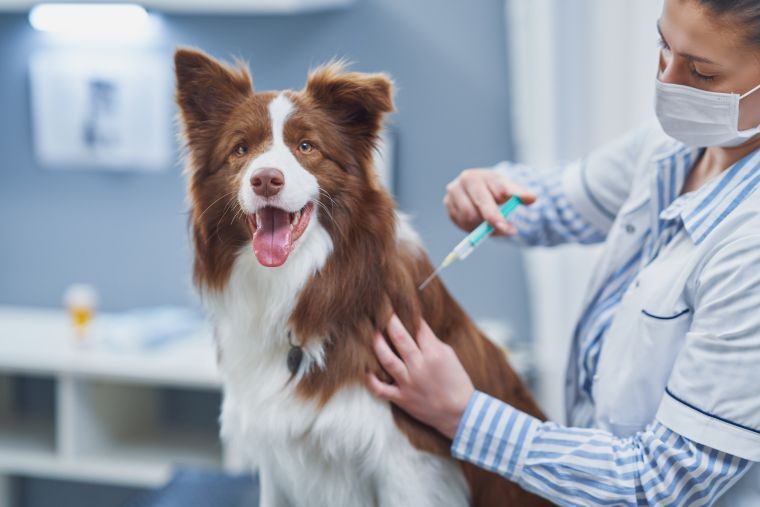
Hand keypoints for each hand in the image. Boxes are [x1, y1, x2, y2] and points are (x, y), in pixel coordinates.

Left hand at [366, 313, 474, 438]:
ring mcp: (408, 382)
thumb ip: (431, 341)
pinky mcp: (401, 398)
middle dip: (389, 322)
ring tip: (372, 332)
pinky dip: (370, 380)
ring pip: (386, 359)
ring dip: (377, 343)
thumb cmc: (456, 382)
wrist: (460, 413)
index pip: (418, 328)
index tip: (399, 306)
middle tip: (382, 310)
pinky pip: (380, 389)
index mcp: (434, 353)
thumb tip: (416, 327)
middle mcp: (419, 366)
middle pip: (400, 338)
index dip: (408, 315)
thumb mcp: (449, 356)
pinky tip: (365, 370)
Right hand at [444, 168, 535, 235]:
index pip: (491, 194)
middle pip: (476, 209)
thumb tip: (532, 198)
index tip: (510, 229)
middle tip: (506, 231)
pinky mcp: (448, 206)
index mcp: (479, 175)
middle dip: (493, 222)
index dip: (501, 214)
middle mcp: (463, 181)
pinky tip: (479, 222)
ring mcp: (453, 193)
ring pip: (468, 219)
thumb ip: (520, 194)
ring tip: (492, 223)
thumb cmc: (497, 189)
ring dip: (481, 226)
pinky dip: (472, 228)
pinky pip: (461, 224)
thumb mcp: (510, 189)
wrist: (480, 186)